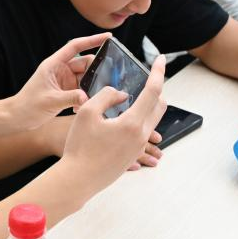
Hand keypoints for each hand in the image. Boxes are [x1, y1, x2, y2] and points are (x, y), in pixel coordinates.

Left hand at [8, 33, 106, 130]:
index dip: (92, 40)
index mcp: (54, 64)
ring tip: (93, 98)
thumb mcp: (50, 101)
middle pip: (85, 63)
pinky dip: (85, 97)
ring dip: (91, 87)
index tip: (108, 37)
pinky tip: (80, 107)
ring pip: (86, 78)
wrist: (18, 117)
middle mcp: (60, 69)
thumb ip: (70, 98)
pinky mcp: (66, 91)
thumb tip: (88, 97)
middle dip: (96, 71)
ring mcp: (64, 80)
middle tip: (105, 83)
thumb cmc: (28, 106)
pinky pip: (82, 90)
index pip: (75, 46)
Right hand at [60, 57, 168, 190]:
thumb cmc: (79, 146)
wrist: (77, 179)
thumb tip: (121, 94)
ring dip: (148, 106)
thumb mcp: (86, 112)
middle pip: (159, 106)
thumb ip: (106, 96)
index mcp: (133, 123)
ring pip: (152, 121)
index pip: (153, 90)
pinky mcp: (131, 156)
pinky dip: (139, 122)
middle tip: (144, 79)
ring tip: (133, 99)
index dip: (158, 72)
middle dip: (155, 89)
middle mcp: (140, 136)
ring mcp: (137, 148)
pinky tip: (125, 121)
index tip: (161, 59)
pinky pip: (142, 135)